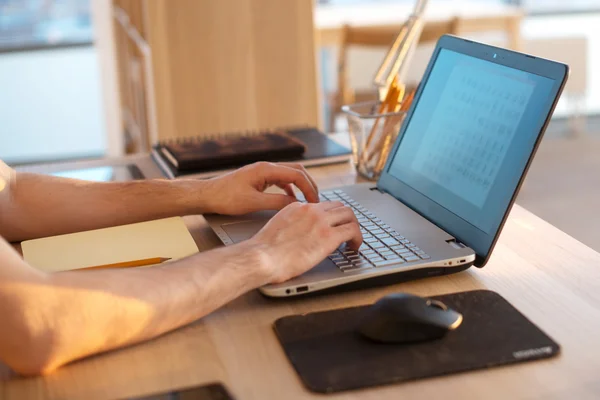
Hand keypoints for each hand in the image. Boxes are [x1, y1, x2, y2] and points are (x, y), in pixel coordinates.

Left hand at [202, 162, 319, 214]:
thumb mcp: (254, 203)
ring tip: (308, 200)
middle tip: (316, 200)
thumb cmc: (226, 198)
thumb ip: (277, 203)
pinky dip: (289, 188)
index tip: (315, 202)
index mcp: (266, 169)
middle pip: (297, 170)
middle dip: (309, 184)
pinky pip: (280, 180)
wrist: (208, 195)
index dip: (309, 188)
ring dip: (300, 186)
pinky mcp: (259, 178)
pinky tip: (291, 199)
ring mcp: (262, 171)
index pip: (297, 174)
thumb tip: (296, 205)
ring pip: (289, 174)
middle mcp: (266, 167)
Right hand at [249, 201, 362, 283]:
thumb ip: (291, 226)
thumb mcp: (277, 228)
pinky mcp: (329, 237)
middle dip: (346, 219)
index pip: (322, 205)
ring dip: (354, 227)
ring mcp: (321, 222)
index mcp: (297, 208)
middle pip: (339, 206)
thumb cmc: (264, 251)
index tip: (333, 226)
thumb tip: (299, 236)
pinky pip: (353, 231)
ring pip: (349, 215)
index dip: (331, 216)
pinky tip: (354, 247)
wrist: (262, 257)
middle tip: (347, 231)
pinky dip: (357, 238)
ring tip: (353, 240)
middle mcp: (311, 210)